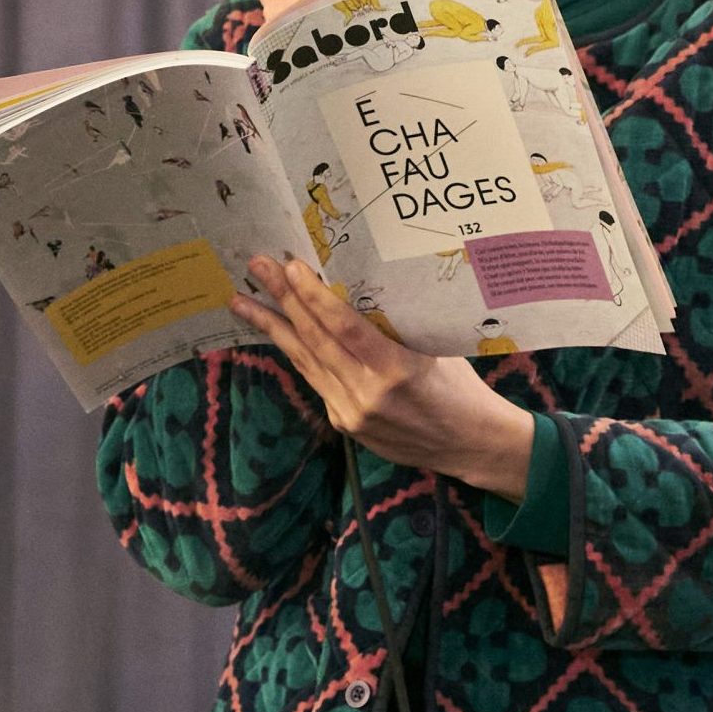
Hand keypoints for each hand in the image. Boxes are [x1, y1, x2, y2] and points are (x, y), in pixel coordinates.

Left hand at [231, 256, 534, 501]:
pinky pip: (315, 379)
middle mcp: (367, 393)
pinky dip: (296, 352)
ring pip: (305, 361)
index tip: (290, 267)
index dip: (313, 296)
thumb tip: (362, 285)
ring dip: (273, 327)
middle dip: (282, 300)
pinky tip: (277, 331)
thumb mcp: (436, 347)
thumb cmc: (461, 386)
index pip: (344, 326)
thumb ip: (396, 326)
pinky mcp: (345, 423)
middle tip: (256, 268)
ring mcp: (351, 411)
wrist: (469, 444)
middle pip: (315, 339)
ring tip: (243, 301)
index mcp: (396, 369)